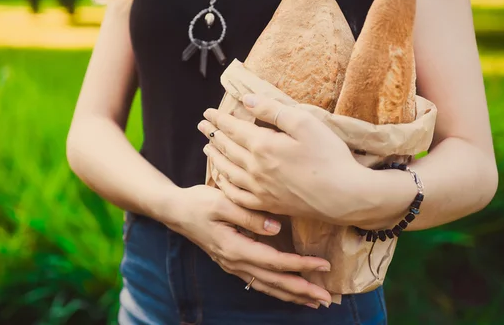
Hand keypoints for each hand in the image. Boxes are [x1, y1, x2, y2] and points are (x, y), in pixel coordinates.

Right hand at [168, 184, 333, 307]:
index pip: (274, 261)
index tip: (323, 265)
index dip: (300, 265)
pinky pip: (259, 281)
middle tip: (327, 298)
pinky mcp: (232, 262)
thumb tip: (277, 228)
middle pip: (274, 281)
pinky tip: (288, 291)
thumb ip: (249, 216)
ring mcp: (233, 265)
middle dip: (302, 290)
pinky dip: (277, 289)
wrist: (176, 211)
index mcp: (235, 247)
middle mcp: (235, 262)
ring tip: (314, 301)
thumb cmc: (199, 202)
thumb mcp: (223, 202)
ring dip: (291, 295)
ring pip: (266, 286)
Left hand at [198, 94, 369, 223]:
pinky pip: (237, 195)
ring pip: (228, 171)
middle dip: (213, 135)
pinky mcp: (268, 205)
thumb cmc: (329, 156)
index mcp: (263, 146)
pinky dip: (225, 185)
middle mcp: (255, 168)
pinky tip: (222, 180)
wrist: (345, 196)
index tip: (208, 112)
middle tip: (202, 126)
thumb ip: (273, 110)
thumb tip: (247, 100)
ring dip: (215, 158)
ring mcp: (260, 189)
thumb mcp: (304, 123)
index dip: (219, 119)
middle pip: (227, 149)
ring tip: (207, 149)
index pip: (233, 129)